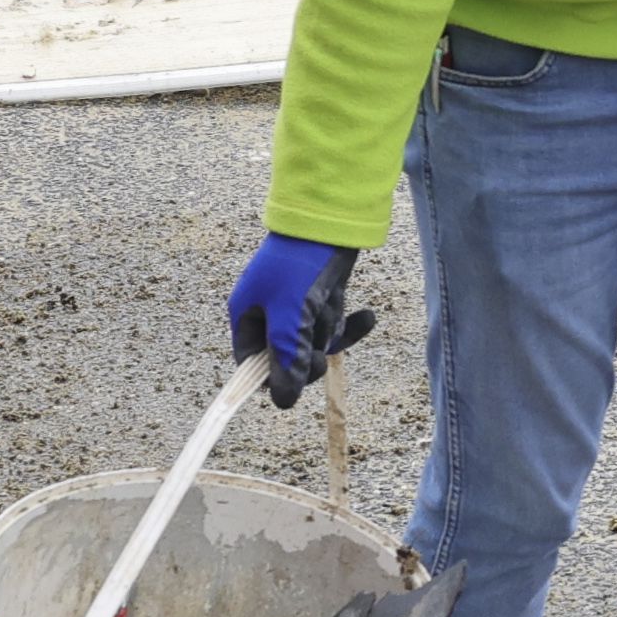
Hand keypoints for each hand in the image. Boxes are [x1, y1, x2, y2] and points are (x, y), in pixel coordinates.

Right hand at [227, 233, 374, 409]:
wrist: (330, 215)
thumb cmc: (300, 265)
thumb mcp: (290, 316)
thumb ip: (286, 358)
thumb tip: (283, 401)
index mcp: (247, 315)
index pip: (253, 363)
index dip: (274, 376)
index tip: (297, 377)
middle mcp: (269, 311)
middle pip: (287, 356)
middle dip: (307, 354)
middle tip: (320, 351)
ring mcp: (296, 303)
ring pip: (314, 339)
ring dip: (329, 330)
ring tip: (331, 303)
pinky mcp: (321, 295)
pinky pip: (333, 322)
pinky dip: (350, 323)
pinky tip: (368, 316)